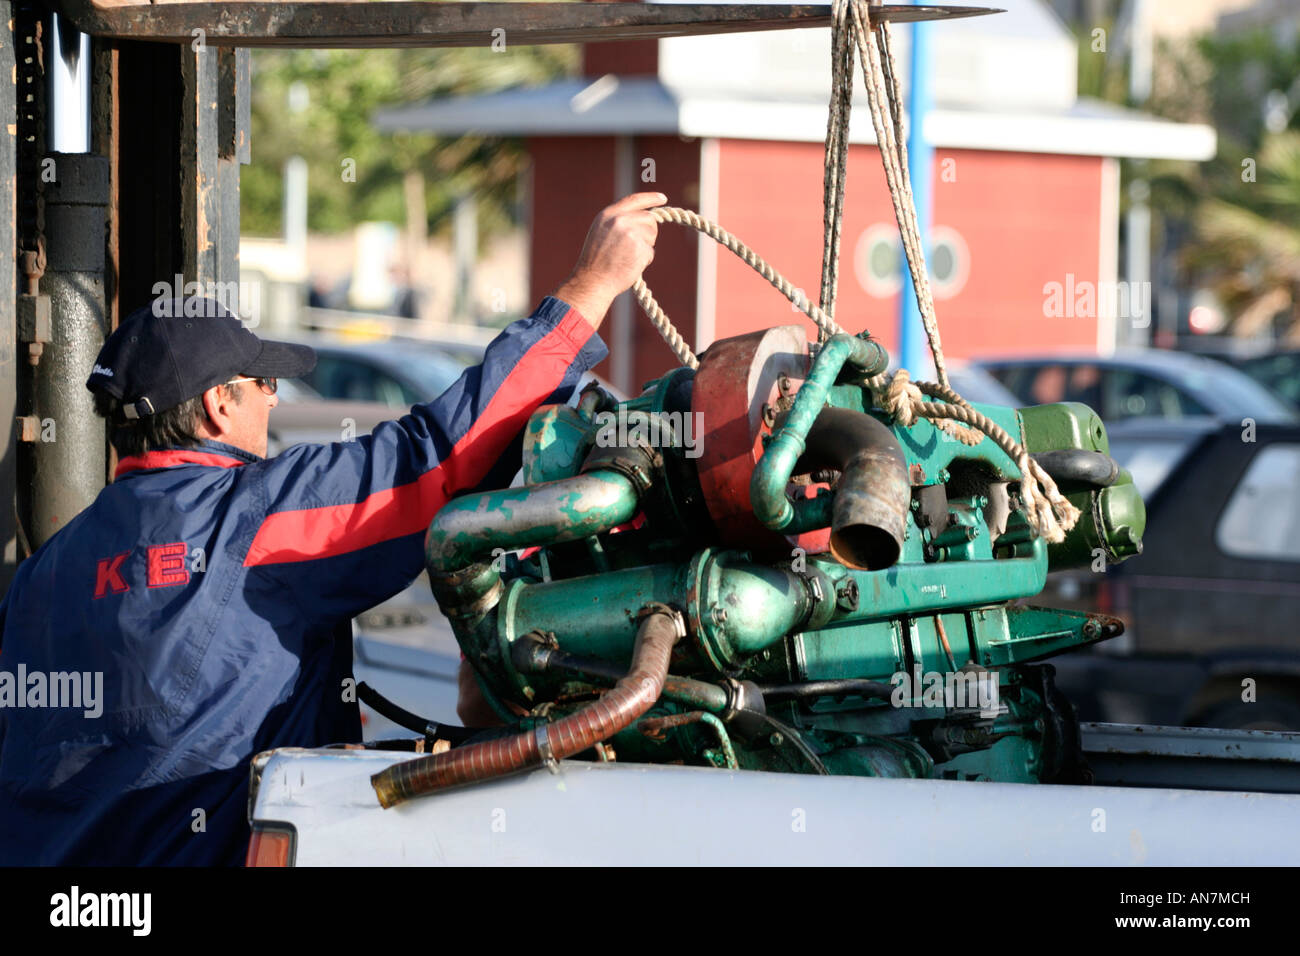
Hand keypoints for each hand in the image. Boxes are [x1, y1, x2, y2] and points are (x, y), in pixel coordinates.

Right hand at [555, 192, 665, 329]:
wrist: (592, 281)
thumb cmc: (595, 261)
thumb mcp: (601, 232)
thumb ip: (618, 222)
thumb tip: (642, 219)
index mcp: (608, 214)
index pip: (634, 200)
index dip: (651, 198)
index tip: (662, 198)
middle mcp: (620, 220)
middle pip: (649, 218)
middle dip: (649, 231)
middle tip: (636, 247)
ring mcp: (630, 233)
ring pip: (651, 235)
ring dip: (645, 247)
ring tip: (626, 257)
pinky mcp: (639, 248)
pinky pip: (650, 252)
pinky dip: (643, 261)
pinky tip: (629, 265)